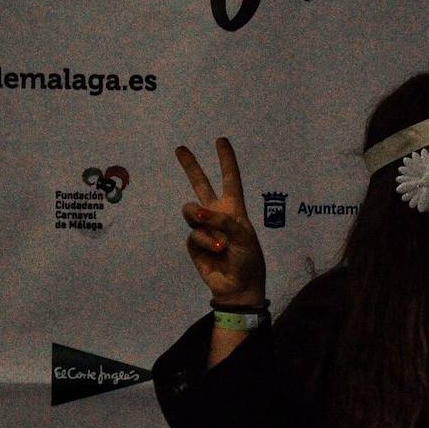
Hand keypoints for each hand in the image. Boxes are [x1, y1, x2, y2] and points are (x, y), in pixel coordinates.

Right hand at [176, 137, 265, 304]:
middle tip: (180, 148)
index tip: (221, 141)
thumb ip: (223, 220)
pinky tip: (217, 253)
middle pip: (200, 185)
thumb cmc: (248, 260)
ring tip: (221, 243)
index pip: (230, 180)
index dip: (226, 161)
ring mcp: (203, 228)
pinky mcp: (193, 242)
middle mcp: (217, 215)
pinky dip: (206, 243)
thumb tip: (199, 214)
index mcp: (234, 209)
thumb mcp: (244, 237)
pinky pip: (193, 234)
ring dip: (203, 223)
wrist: (238, 286)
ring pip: (191, 211)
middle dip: (191, 167)